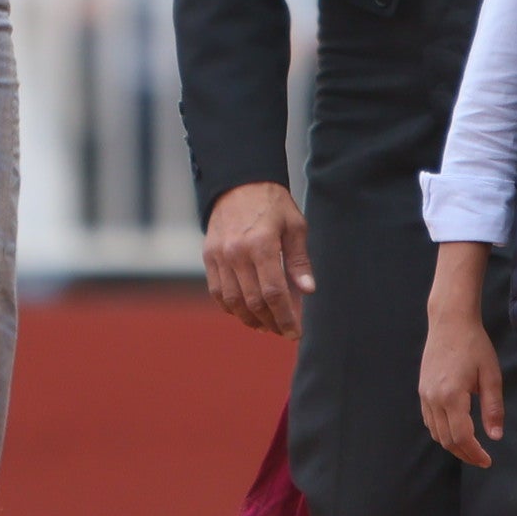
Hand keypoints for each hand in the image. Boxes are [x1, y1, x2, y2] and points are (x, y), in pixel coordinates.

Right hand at [202, 182, 312, 335]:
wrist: (239, 182)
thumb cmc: (272, 204)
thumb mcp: (294, 226)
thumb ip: (299, 260)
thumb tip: (308, 290)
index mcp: (262, 244)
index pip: (274, 293)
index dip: (285, 318)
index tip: (295, 333)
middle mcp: (237, 253)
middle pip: (253, 302)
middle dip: (271, 322)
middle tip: (284, 331)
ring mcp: (219, 256)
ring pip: (233, 302)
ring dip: (251, 320)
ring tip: (267, 326)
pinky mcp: (209, 257)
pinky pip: (217, 292)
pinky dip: (231, 308)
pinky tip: (246, 313)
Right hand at [419, 298, 506, 467]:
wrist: (450, 322)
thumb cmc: (474, 345)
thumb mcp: (491, 376)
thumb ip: (493, 408)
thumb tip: (496, 437)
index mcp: (452, 396)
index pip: (461, 437)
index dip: (475, 453)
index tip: (488, 461)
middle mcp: (434, 398)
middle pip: (446, 439)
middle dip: (464, 453)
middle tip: (482, 459)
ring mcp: (425, 394)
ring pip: (435, 432)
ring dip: (452, 445)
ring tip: (470, 448)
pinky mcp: (422, 389)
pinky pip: (429, 420)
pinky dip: (441, 432)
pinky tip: (455, 431)